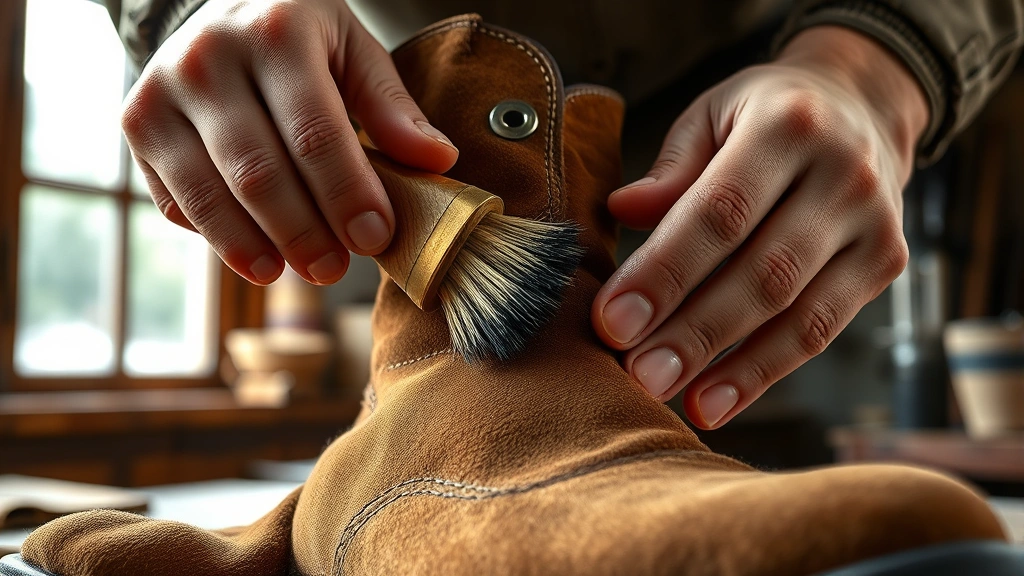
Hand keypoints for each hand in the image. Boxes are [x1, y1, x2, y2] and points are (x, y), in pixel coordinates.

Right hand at [122, 0, 458, 284]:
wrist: (215, 9)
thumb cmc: (299, 38)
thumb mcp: (353, 51)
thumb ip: (392, 106)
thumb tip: (437, 161)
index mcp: (275, 33)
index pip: (315, 132)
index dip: (347, 194)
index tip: (375, 237)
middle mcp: (206, 60)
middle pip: (259, 174)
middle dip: (305, 234)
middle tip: (337, 269)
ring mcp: (160, 95)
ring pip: (210, 197)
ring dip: (257, 249)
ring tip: (296, 272)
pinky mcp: (136, 128)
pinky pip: (177, 203)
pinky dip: (218, 237)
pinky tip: (255, 248)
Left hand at [592, 26, 927, 428]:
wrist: (862, 105)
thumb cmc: (766, 115)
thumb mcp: (713, 114)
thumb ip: (672, 168)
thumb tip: (622, 210)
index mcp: (788, 125)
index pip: (718, 211)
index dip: (664, 272)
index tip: (613, 320)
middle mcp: (843, 174)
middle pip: (761, 272)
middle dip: (693, 331)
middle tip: (638, 374)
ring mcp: (874, 224)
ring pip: (797, 313)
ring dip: (730, 365)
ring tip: (674, 398)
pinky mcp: (885, 264)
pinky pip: (820, 332)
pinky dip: (764, 373)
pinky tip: (716, 401)